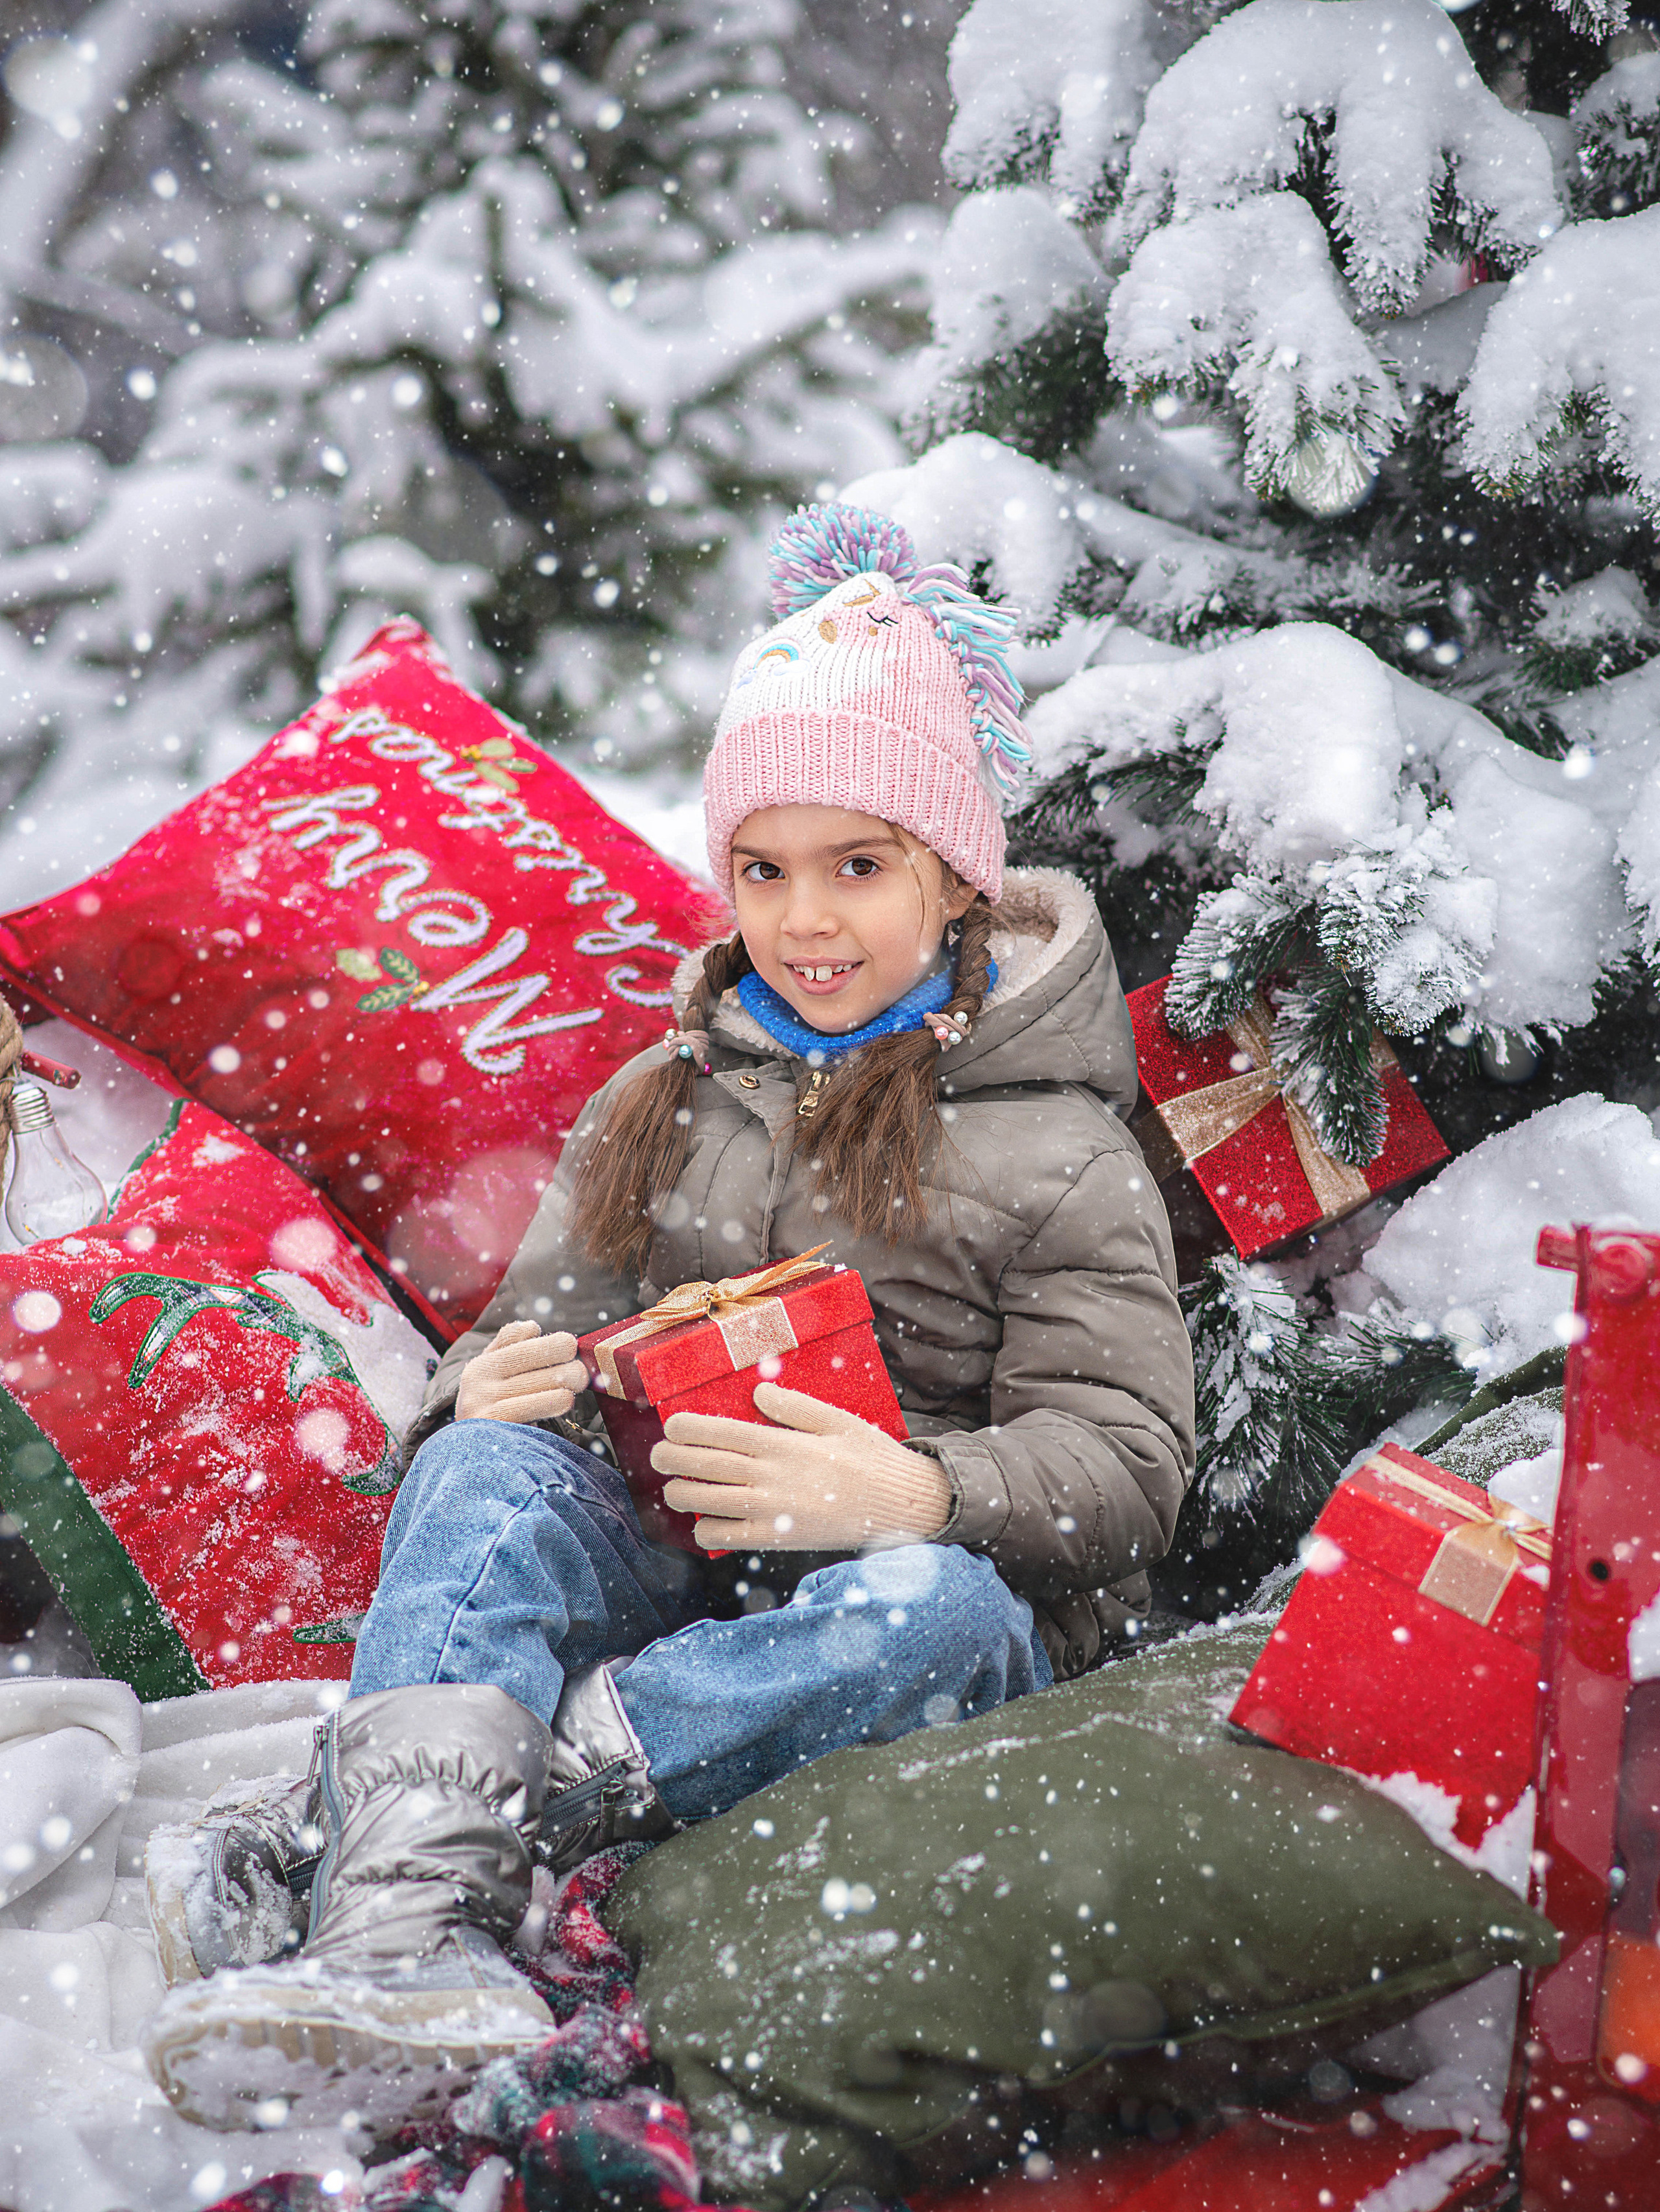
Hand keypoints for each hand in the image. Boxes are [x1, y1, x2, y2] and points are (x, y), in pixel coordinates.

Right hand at [456, 1320, 587, 1423]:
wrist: (467, 1456)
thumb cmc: (493, 1408)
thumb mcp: (495, 1378)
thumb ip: (511, 1348)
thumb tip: (531, 1327)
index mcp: (481, 1364)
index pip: (513, 1339)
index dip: (544, 1341)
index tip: (570, 1344)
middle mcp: (476, 1382)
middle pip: (523, 1359)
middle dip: (558, 1358)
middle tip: (582, 1367)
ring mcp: (480, 1406)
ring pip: (526, 1385)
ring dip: (558, 1380)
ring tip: (578, 1382)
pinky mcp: (490, 1429)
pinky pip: (523, 1411)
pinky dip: (547, 1403)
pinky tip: (565, 1401)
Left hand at [652, 1381, 952, 1551]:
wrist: (899, 1505)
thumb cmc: (870, 1458)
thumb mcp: (838, 1419)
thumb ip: (795, 1406)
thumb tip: (759, 1393)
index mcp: (782, 1443)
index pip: (717, 1431)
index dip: (684, 1428)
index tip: (670, 1425)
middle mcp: (769, 1476)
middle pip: (701, 1466)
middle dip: (669, 1459)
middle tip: (659, 1456)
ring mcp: (770, 1510)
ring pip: (704, 1502)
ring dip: (681, 1494)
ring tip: (677, 1487)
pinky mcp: (777, 1538)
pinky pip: (726, 1537)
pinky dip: (708, 1530)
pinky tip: (708, 1520)